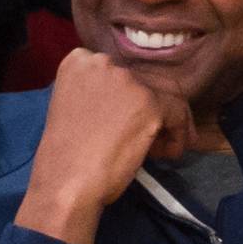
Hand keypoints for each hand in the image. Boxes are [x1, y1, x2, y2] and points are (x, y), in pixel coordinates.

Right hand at [16, 47, 193, 243]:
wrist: (67, 181)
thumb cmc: (64, 156)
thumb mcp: (75, 108)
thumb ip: (98, 95)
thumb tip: (130, 104)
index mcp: (79, 62)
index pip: (117, 72)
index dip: (126, 98)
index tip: (124, 123)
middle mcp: (103, 62)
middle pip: (142, 82)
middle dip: (147, 110)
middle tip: (144, 140)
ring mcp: (127, 81)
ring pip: (162, 97)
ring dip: (162, 124)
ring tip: (153, 150)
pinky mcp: (149, 103)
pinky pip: (178, 114)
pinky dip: (178, 135)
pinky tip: (167, 154)